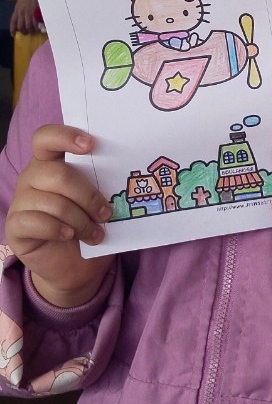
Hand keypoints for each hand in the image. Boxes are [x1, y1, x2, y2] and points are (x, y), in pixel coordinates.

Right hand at [5, 126, 112, 306]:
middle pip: (57, 174)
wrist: (75, 266)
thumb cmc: (88, 226)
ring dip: (80, 220)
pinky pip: (36, 222)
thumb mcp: (97, 202)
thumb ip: (101, 183)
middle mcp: (32, 177)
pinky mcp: (15, 226)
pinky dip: (59, 230)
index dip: (65, 136)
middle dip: (87, 195)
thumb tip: (124, 172)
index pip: (46, 138)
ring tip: (95, 234)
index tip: (91, 145)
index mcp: (50, 163)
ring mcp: (21, 201)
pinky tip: (71, 236)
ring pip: (52, 202)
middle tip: (106, 213)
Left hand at [10, 0, 41, 35]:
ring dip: (31, 30)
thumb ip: (20, 11)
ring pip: (28, 26)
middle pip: (20, 26)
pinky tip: (38, 27)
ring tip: (34, 30)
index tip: (13, 34)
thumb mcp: (20, 3)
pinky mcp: (35, 13)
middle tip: (27, 32)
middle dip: (23, 31)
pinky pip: (35, 24)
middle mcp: (21, 13)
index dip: (12, 30)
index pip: (12, 22)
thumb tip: (21, 18)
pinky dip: (37, 27)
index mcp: (17, 10)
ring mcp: (28, 13)